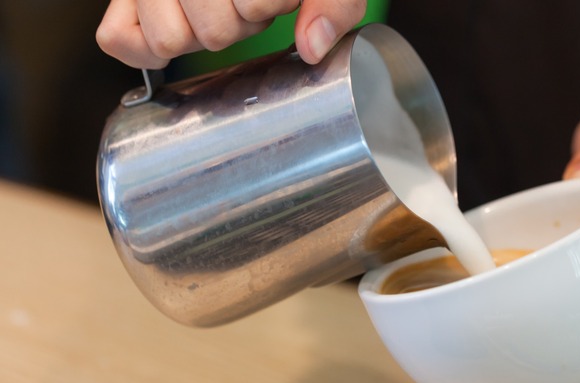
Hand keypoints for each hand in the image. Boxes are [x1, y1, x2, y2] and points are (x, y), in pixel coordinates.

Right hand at [96, 0, 366, 67]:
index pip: (252, 7)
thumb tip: (311, 47)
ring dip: (200, 34)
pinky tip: (178, 33)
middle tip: (245, 3)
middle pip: (212, 33)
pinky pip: (117, 40)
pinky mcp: (125, 1)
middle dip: (238, 23)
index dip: (270, 9)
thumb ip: (332, 3)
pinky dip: (144, 49)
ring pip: (168, 40)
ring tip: (216, 8)